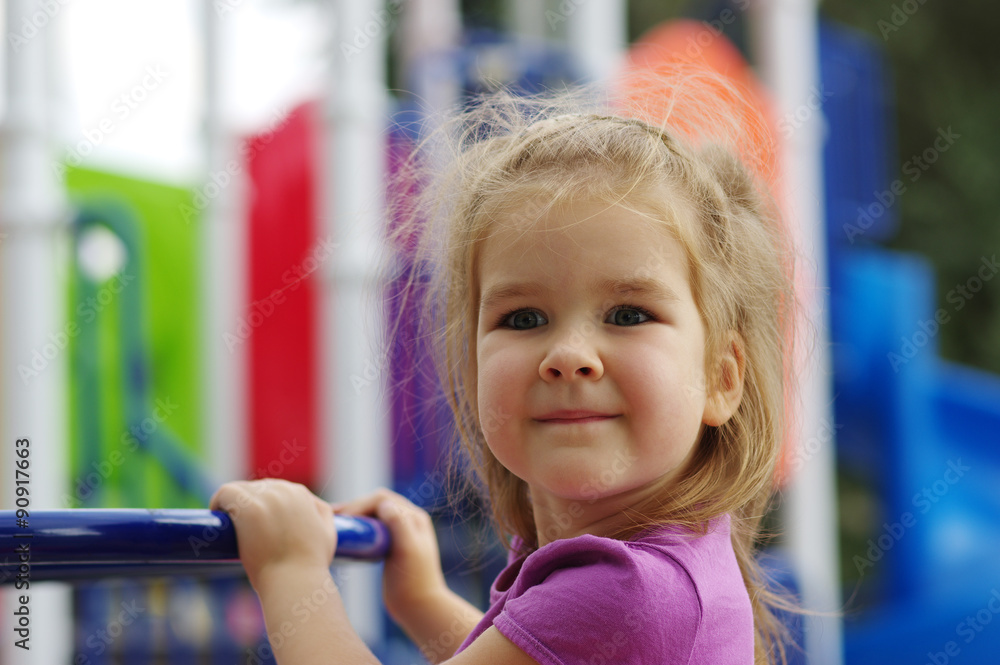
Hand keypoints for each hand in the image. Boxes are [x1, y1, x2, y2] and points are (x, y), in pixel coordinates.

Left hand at [210, 479, 336, 591]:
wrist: (296, 581)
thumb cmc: (309, 565)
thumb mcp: (328, 533)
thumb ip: (322, 513)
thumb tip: (310, 504)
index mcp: (301, 494)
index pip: (273, 489)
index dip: (262, 506)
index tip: (254, 524)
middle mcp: (284, 490)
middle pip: (256, 487)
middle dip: (248, 505)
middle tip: (240, 529)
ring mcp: (266, 497)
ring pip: (240, 489)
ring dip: (233, 504)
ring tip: (227, 524)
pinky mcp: (248, 507)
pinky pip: (225, 492)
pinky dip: (218, 501)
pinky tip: (216, 514)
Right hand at [333, 488, 447, 623]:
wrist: (420, 608)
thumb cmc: (414, 581)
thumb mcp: (408, 550)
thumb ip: (399, 524)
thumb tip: (384, 503)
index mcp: (414, 518)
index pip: (382, 499)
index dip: (361, 503)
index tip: (344, 517)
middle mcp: (408, 522)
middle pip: (375, 505)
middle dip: (353, 507)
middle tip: (331, 517)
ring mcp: (399, 534)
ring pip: (372, 517)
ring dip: (353, 517)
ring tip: (333, 523)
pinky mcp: (390, 548)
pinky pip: (371, 530)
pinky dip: (357, 529)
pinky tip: (344, 537)